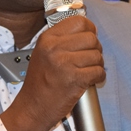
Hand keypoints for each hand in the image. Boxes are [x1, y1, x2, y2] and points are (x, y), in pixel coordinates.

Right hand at [1, 16, 105, 130]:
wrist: (31, 108)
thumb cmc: (39, 83)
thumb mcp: (43, 53)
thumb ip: (62, 40)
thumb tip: (88, 30)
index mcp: (48, 39)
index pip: (79, 22)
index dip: (89, 30)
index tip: (89, 39)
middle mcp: (55, 48)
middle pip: (91, 38)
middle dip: (96, 49)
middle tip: (90, 59)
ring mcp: (65, 63)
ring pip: (97, 55)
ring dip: (98, 64)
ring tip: (88, 71)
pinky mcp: (75, 79)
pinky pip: (99, 71)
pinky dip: (99, 77)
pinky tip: (91, 81)